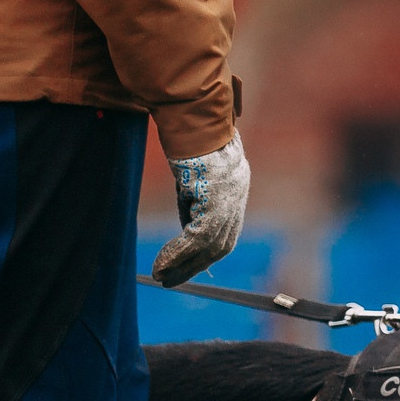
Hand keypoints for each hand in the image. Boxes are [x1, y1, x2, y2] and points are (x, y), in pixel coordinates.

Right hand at [151, 131, 250, 286]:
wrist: (195, 119)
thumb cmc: (190, 141)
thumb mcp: (194, 179)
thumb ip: (194, 205)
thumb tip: (186, 231)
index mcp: (236, 192)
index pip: (226, 235)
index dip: (206, 256)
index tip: (187, 269)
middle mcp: (237, 199)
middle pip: (220, 246)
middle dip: (194, 266)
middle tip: (171, 281)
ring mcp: (230, 201)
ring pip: (208, 246)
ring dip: (183, 264)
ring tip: (162, 276)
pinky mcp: (216, 201)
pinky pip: (196, 237)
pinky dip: (177, 253)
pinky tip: (162, 263)